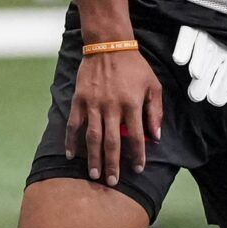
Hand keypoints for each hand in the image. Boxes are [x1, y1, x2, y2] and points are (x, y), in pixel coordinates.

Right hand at [65, 50, 161, 185]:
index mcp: (132, 104)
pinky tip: (70, 154)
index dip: (137, 155)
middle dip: (113, 164)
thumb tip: (156, 136)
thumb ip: (155, 111)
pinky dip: (71, 140)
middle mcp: (112, 107)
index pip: (136, 137)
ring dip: (93, 158)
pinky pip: (74, 124)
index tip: (138, 169)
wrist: (109, 45)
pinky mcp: (79, 100)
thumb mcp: (153, 86)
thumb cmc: (134, 66)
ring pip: (93, 137)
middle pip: (112, 142)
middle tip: (112, 182)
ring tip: (93, 174)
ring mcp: (93, 104)